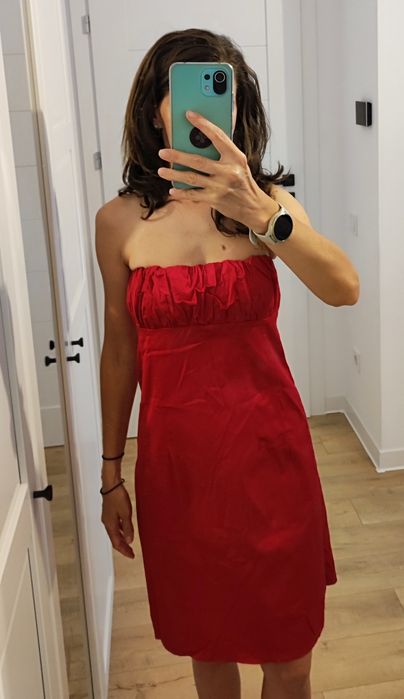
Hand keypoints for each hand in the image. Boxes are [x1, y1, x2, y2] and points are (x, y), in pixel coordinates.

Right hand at [101, 484, 134, 558]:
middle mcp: (107, 523)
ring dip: (122, 539)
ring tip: (129, 544)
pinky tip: (126, 530)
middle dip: (123, 547)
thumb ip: (128, 528)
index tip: (132, 556)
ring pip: (115, 533)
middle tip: (131, 552)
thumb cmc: (118, 497)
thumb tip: (129, 541)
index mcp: (110, 525)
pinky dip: (121, 531)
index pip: (117, 543)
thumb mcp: (126, 514)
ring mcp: (107, 518)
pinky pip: (115, 526)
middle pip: (114, 539)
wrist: (111, 484)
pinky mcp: (109, 512)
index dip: (124, 550)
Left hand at [157, 110, 273, 230]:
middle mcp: (228, 171)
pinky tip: (172, 190)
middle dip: (178, 156)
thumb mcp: (238, 163)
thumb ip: (222, 153)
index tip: (189, 115)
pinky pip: (194, 195)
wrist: (253, 206)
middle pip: (198, 161)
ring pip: (192, 178)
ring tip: (162, 171)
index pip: (218, 136)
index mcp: (235, 157)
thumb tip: (197, 143)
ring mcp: (220, 186)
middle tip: (163, 152)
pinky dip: (182, 193)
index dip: (203, 124)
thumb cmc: (243, 181)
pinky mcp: (215, 199)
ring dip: (175, 175)